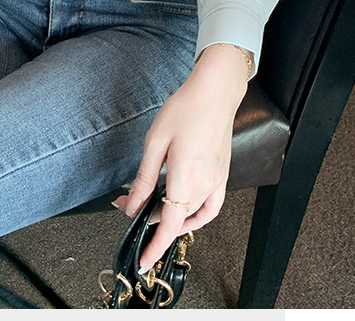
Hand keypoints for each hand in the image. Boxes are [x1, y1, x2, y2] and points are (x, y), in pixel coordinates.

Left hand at [113, 43, 250, 271]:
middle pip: (176, 219)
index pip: (167, 224)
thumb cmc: (185, 109)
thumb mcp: (155, 141)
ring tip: (154, 210)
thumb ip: (143, 177)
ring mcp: (217, 182)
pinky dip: (198, 216)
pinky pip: (212, 207)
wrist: (214, 94)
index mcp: (184, 176)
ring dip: (173, 219)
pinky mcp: (223, 176)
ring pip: (193, 215)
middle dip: (151, 221)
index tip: (143, 261)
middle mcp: (204, 184)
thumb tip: (131, 204)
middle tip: (130, 206)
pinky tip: (185, 213)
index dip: (154, 247)